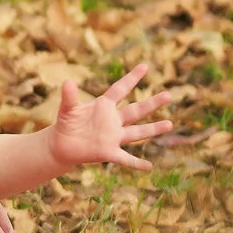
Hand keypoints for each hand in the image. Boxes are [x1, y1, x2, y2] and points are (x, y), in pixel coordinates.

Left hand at [46, 64, 172, 172]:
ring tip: (170, 124)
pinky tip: (149, 167)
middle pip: (136, 110)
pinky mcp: (108, 152)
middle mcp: (113, 121)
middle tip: (169, 95)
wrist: (61, 144)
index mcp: (104, 106)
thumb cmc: (66, 123)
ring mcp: (113, 137)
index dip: (131, 78)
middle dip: (152, 103)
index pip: (120, 89)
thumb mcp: (67, 108)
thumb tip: (67, 82)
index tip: (145, 65)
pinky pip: (125, 158)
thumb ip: (69, 96)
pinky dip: (136, 163)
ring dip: (153, 129)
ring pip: (137, 132)